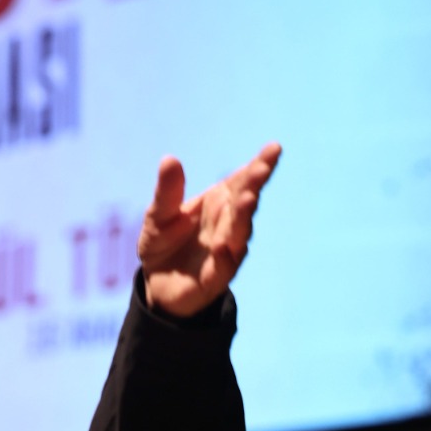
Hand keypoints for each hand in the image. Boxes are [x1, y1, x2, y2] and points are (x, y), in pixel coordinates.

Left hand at [139, 142, 281, 316]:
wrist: (156, 283)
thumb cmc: (164, 243)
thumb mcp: (158, 214)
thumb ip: (167, 191)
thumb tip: (169, 159)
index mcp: (220, 203)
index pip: (243, 181)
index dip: (259, 165)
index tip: (274, 147)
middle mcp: (229, 225)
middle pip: (245, 203)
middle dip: (254, 186)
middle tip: (261, 169)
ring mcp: (225, 251)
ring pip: (239, 234)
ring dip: (243, 218)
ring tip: (248, 199)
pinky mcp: (214, 278)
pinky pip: (222, 268)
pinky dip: (225, 258)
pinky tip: (224, 247)